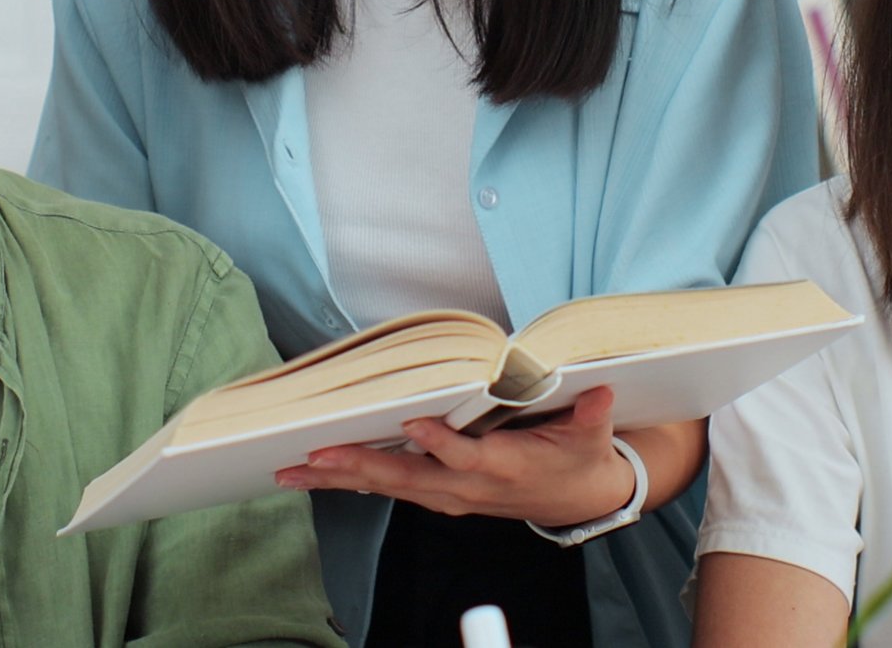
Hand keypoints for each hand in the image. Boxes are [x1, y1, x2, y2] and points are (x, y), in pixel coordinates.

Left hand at [273, 385, 638, 528]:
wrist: (575, 498)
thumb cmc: (577, 458)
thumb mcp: (591, 437)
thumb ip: (591, 416)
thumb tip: (599, 392)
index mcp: (504, 468)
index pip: (467, 457)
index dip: (441, 444)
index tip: (414, 426)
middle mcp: (468, 487)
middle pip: (409, 479)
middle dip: (360, 467)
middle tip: (316, 457)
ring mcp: (449, 494)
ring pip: (388, 486)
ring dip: (340, 479)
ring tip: (293, 471)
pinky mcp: (437, 493)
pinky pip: (388, 487)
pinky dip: (349, 481)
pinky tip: (314, 473)